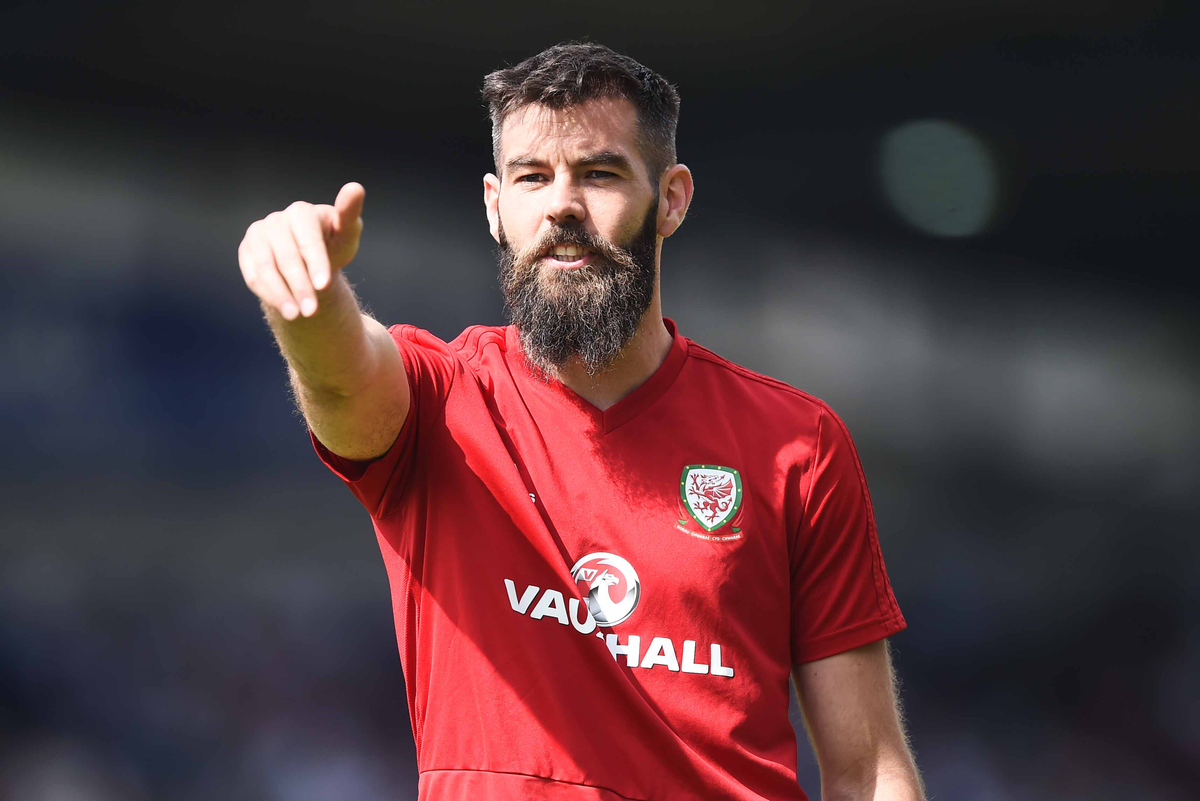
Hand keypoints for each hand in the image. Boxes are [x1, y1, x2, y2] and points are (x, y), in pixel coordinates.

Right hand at [238, 182, 364, 319]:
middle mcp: (276, 220)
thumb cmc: (333, 242)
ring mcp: (258, 235)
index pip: (307, 238)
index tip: (325, 286)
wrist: (309, 258)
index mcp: (302, 212)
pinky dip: (268, 294)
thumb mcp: (347, 233)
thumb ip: (350, 214)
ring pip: (265, 268)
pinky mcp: (247, 252)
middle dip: (301, 286)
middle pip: (287, 257)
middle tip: (313, 312)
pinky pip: (252, 276)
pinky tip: (284, 309)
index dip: (315, 262)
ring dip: (281, 294)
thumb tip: (355, 188)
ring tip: (297, 316)